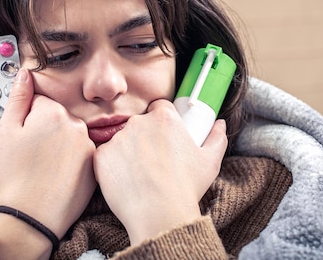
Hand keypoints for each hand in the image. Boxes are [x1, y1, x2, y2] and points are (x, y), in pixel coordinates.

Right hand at [0, 68, 96, 238]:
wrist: (33, 215)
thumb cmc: (16, 175)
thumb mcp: (6, 132)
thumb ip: (17, 98)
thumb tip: (25, 74)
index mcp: (53, 112)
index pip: (40, 102)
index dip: (28, 120)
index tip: (24, 138)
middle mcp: (76, 124)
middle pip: (57, 117)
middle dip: (46, 130)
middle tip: (33, 154)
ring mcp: (88, 144)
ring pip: (70, 135)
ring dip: (60, 144)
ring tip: (45, 166)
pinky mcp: (95, 163)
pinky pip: (81, 153)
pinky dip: (72, 160)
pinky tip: (58, 174)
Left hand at [93, 99, 226, 244]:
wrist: (159, 214)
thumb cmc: (186, 188)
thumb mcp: (210, 162)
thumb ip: (217, 138)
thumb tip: (220, 124)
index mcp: (164, 118)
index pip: (159, 107)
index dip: (161, 121)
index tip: (163, 137)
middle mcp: (138, 122)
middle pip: (138, 123)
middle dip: (143, 137)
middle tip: (152, 161)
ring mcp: (117, 138)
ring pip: (121, 139)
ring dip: (126, 151)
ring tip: (139, 175)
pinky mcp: (102, 156)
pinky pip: (105, 156)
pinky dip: (112, 166)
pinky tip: (124, 181)